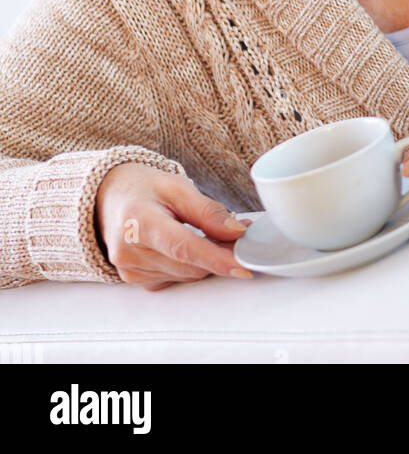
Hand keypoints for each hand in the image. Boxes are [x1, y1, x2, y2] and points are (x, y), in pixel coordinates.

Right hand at [95, 162, 253, 289]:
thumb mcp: (177, 186)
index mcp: (138, 222)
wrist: (109, 197)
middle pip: (189, 265)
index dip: (216, 259)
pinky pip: (174, 279)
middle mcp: (129, 251)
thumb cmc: (143, 188)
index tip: (243, 266)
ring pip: (186, 275)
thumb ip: (208, 211)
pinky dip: (190, 265)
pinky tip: (190, 245)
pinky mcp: (133, 279)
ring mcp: (129, 269)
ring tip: (211, 232)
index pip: (183, 247)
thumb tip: (237, 232)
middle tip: (238, 232)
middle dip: (220, 253)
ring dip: (206, 260)